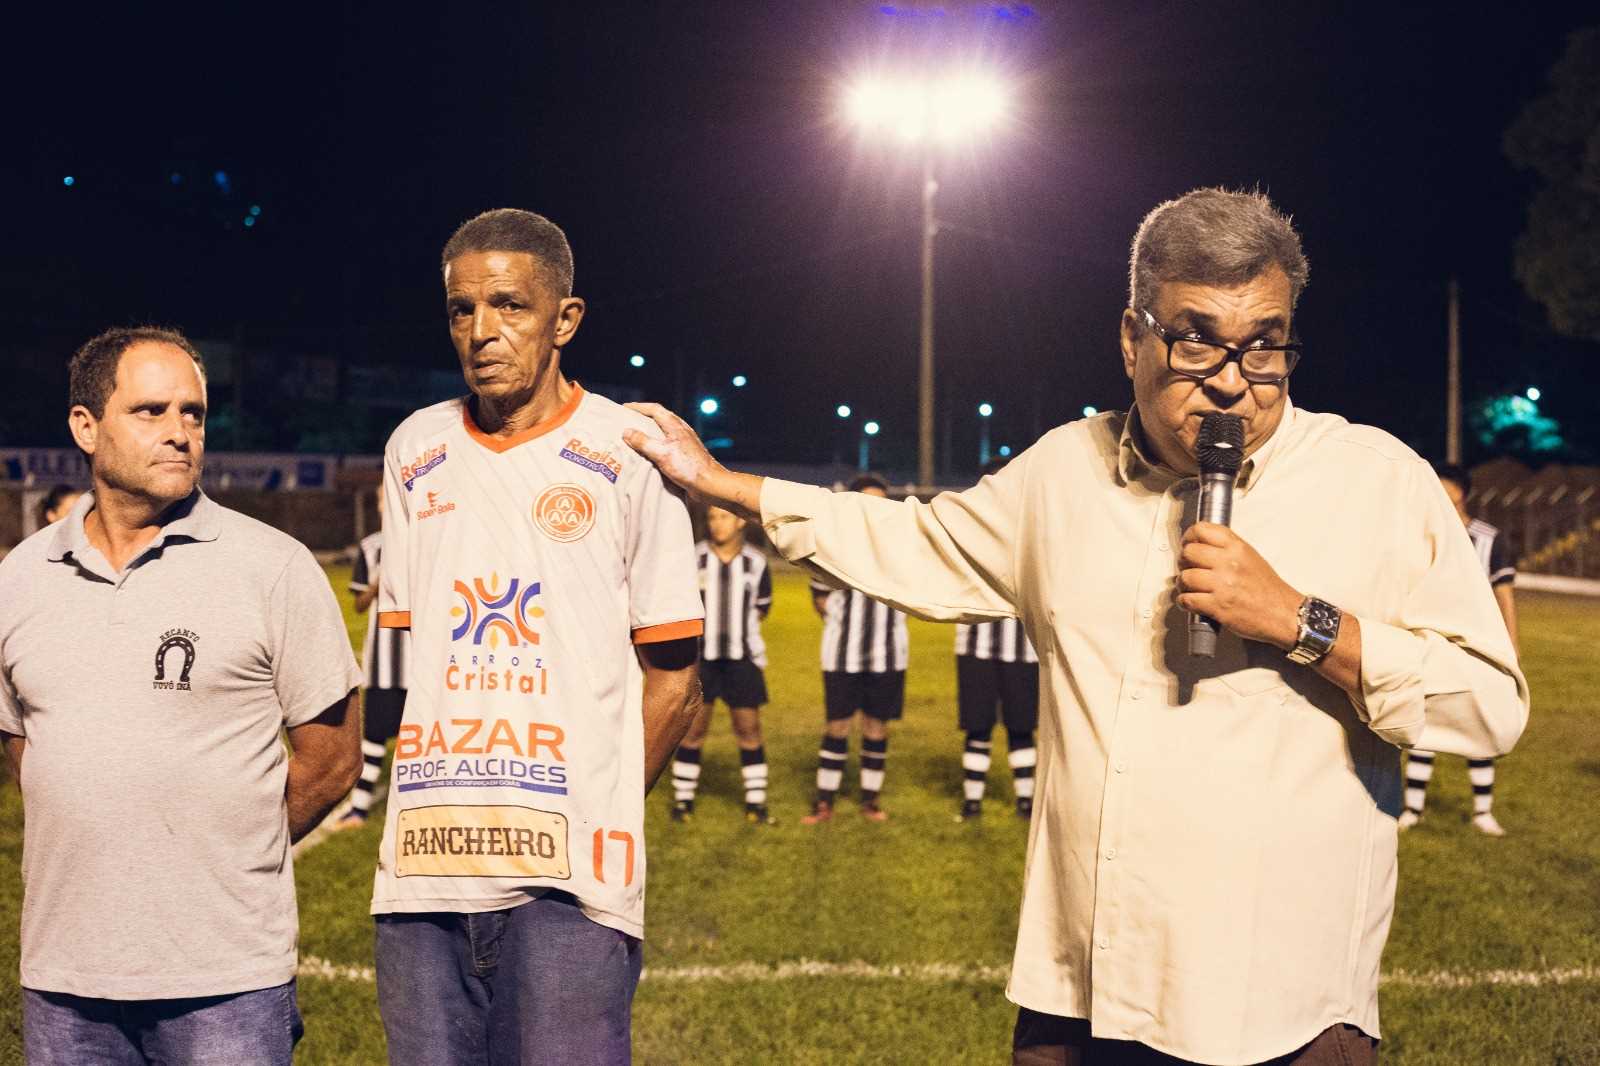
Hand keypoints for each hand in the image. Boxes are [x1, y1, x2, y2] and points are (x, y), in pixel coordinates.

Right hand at [622, 402, 721, 500]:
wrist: (710, 483)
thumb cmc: (688, 467)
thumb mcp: (661, 454)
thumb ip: (643, 442)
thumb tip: (627, 432)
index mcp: (675, 426)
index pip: (654, 409)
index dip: (638, 407)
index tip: (625, 408)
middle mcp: (681, 430)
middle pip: (660, 417)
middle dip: (644, 416)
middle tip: (629, 419)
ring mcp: (685, 441)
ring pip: (665, 429)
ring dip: (650, 429)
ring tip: (637, 434)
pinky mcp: (687, 453)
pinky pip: (668, 442)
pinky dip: (656, 442)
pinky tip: (651, 452)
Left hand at [1176, 523, 1302, 649]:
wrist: (1283, 614)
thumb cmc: (1268, 589)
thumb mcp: (1250, 557)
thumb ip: (1227, 548)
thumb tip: (1201, 544)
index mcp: (1237, 548)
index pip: (1201, 530)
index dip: (1188, 537)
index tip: (1187, 544)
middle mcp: (1229, 563)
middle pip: (1188, 553)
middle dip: (1183, 562)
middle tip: (1187, 568)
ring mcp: (1223, 585)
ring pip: (1185, 577)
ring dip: (1183, 584)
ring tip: (1189, 587)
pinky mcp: (1218, 606)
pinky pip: (1187, 599)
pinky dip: (1184, 602)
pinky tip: (1191, 601)